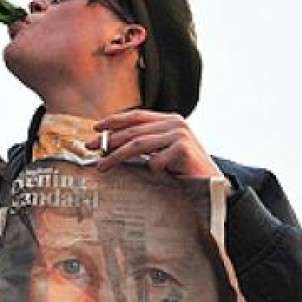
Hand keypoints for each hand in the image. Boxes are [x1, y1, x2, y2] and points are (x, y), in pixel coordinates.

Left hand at [86, 109, 223, 177]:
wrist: (213, 185)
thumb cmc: (184, 170)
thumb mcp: (162, 151)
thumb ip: (144, 143)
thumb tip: (109, 144)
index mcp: (170, 120)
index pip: (136, 116)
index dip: (114, 120)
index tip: (96, 128)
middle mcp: (175, 123)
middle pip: (132, 131)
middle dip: (108, 140)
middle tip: (89, 148)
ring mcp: (180, 135)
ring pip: (137, 144)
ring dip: (115, 156)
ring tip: (101, 166)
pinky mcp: (182, 149)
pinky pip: (154, 161)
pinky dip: (150, 171)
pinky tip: (155, 177)